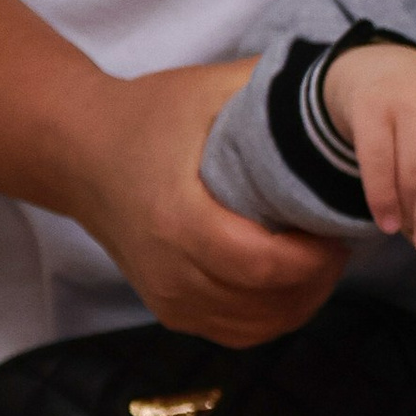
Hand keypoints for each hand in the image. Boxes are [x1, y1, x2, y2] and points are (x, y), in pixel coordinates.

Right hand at [67, 59, 349, 345]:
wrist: (77, 151)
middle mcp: (170, 270)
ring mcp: (167, 298)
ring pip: (258, 325)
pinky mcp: (168, 310)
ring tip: (318, 259)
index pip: (263, 265)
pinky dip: (272, 315)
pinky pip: (237, 332)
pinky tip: (289, 283)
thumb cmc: (146, 115)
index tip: (338, 232)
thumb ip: (273, 85)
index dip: (314, 258)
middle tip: (339, 242)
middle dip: (317, 277)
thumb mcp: (208, 88)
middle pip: (267, 302)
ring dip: (300, 299)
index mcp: (179, 219)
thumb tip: (337, 82)